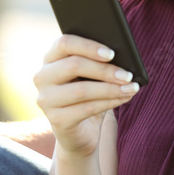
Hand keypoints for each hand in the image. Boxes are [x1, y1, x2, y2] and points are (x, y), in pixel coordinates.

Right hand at [34, 35, 139, 158]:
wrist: (81, 131)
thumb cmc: (89, 95)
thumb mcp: (92, 76)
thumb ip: (99, 63)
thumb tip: (124, 59)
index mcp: (50, 58)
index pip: (64, 43)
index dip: (88, 46)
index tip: (112, 53)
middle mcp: (42, 77)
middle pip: (74, 65)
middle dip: (105, 70)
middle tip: (128, 75)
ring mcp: (46, 100)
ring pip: (81, 90)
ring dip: (111, 88)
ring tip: (131, 88)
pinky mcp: (56, 120)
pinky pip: (86, 109)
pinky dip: (109, 102)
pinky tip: (124, 99)